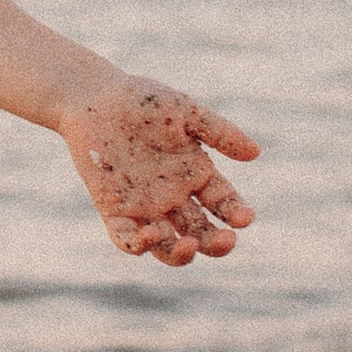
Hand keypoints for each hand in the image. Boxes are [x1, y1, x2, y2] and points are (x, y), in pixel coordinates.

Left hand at [58, 82, 259, 265]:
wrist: (95, 97)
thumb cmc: (143, 101)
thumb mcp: (187, 114)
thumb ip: (219, 132)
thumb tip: (256, 153)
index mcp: (195, 174)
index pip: (223, 203)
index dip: (236, 213)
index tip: (244, 217)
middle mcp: (173, 196)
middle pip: (201, 233)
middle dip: (216, 243)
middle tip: (227, 239)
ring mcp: (144, 205)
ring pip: (166, 245)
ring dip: (180, 254)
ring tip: (190, 246)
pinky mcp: (114, 208)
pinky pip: (126, 238)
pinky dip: (138, 244)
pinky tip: (150, 234)